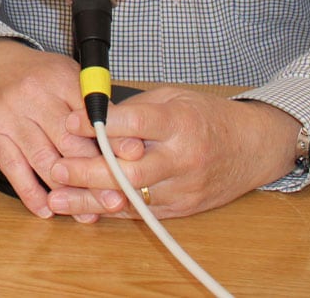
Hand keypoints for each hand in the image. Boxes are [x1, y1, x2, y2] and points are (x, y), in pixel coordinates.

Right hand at [0, 39, 141, 220]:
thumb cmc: (34, 76)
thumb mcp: (66, 75)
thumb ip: (93, 104)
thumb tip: (126, 141)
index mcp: (59, 79)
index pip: (91, 115)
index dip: (113, 141)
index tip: (133, 160)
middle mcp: (34, 96)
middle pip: (70, 144)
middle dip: (94, 176)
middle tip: (114, 200)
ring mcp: (10, 115)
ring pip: (44, 161)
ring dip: (67, 192)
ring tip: (86, 213)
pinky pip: (13, 168)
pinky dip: (31, 193)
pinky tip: (46, 209)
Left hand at [47, 89, 300, 218]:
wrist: (253, 147)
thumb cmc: (208, 116)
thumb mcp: (173, 97)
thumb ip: (135, 108)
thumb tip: (91, 115)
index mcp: (181, 123)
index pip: (137, 123)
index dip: (101, 124)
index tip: (70, 122)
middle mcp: (183, 158)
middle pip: (130, 169)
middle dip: (88, 171)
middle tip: (56, 169)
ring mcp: (184, 187)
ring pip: (132, 198)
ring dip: (91, 199)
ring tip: (58, 198)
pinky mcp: (183, 208)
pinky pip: (142, 212)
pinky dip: (111, 210)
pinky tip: (84, 208)